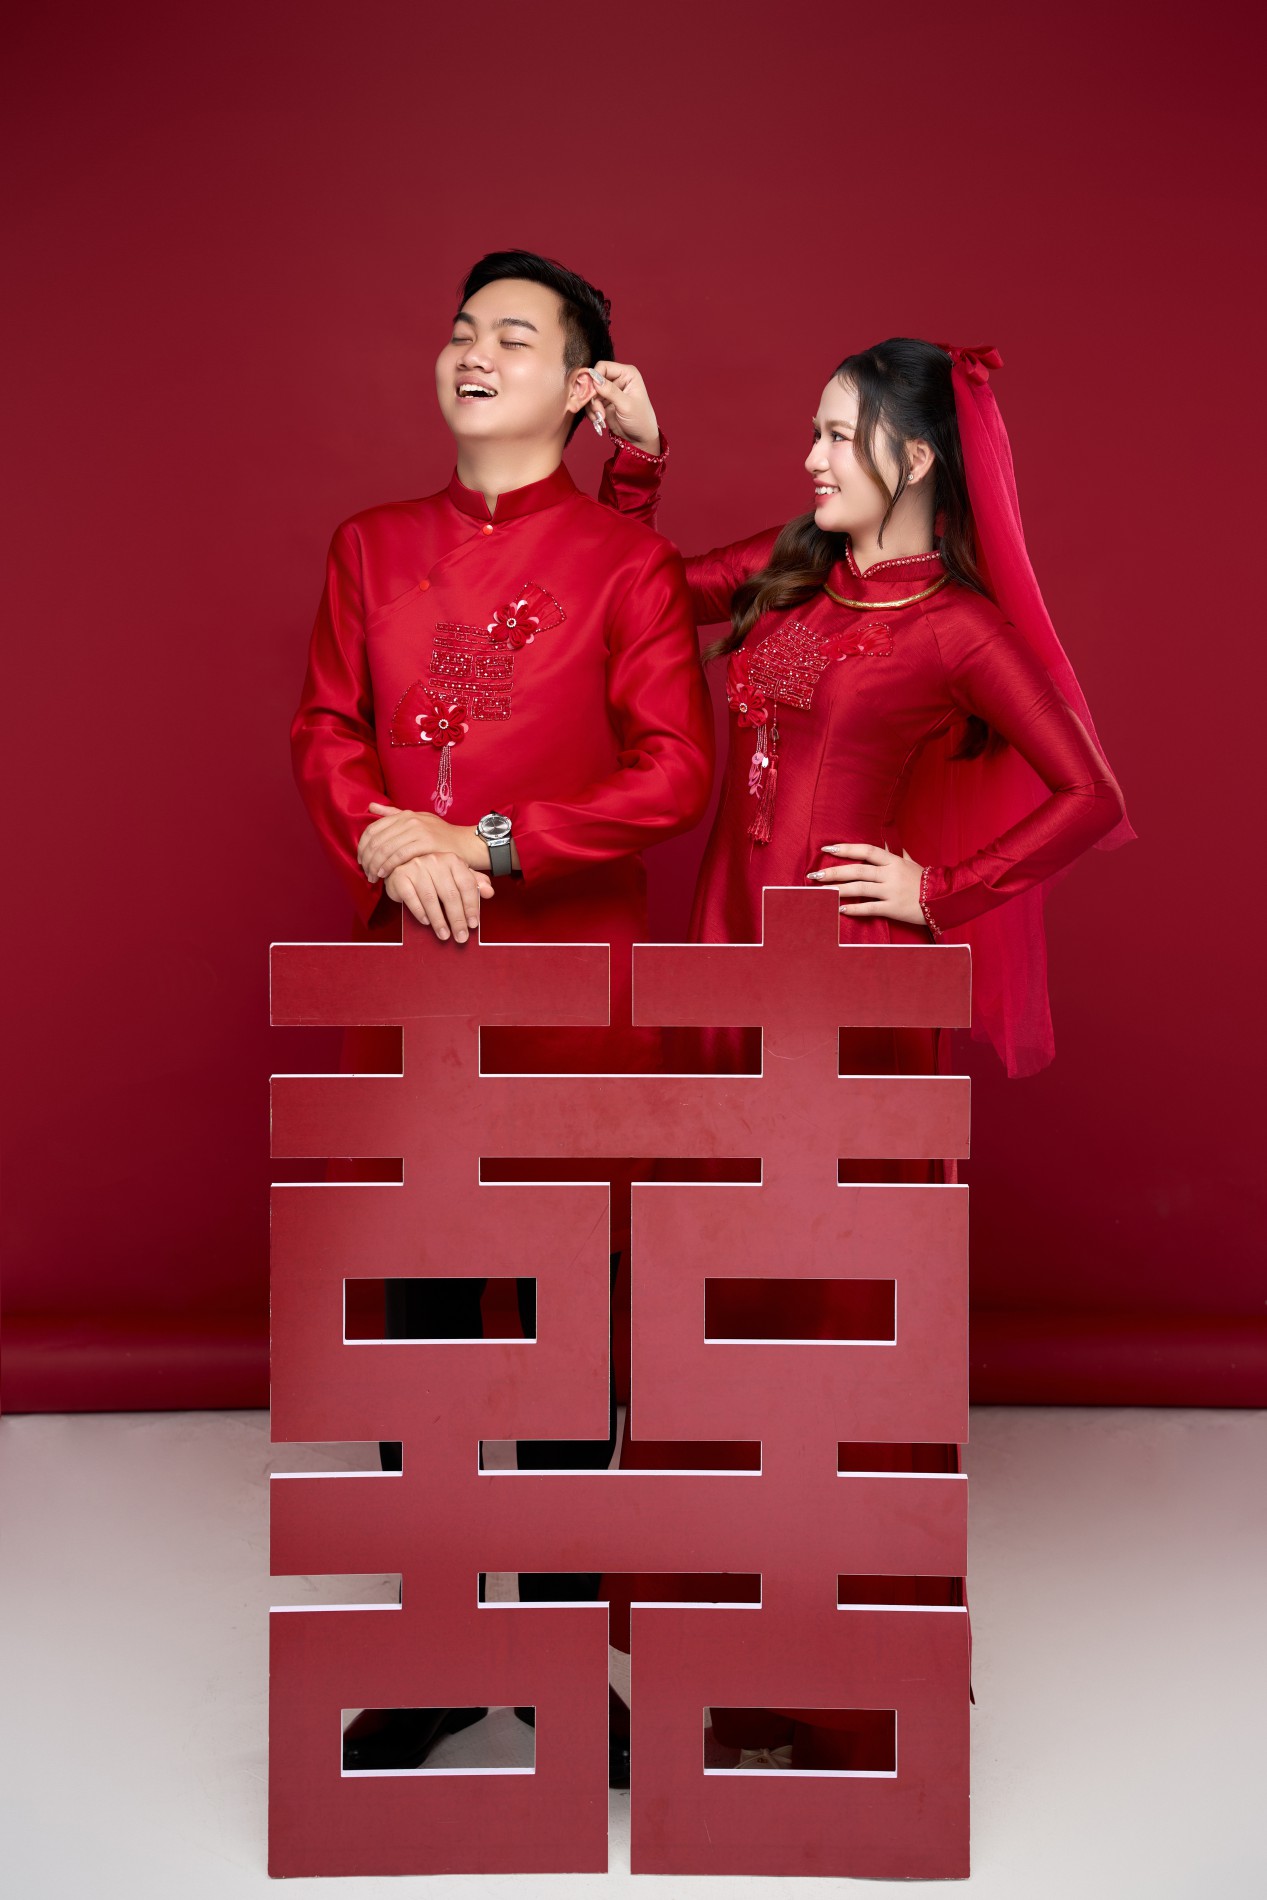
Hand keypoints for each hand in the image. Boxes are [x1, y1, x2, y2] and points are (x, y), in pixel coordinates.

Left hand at [359, 803, 454, 882]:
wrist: (465, 844)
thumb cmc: (440, 836)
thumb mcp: (417, 820)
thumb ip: (393, 814)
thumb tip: (371, 806)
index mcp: (404, 815)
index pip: (373, 829)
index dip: (363, 846)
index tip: (361, 860)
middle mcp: (409, 820)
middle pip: (377, 840)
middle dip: (368, 859)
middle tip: (366, 872)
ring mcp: (418, 830)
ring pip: (386, 848)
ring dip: (376, 865)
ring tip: (373, 877)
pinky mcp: (426, 843)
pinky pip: (399, 855)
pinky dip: (389, 866)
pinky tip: (385, 874)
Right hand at [383, 853, 492, 942]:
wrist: (402, 868)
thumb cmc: (432, 875)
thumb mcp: (455, 876)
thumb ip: (473, 883)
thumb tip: (490, 892)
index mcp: (452, 860)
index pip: (466, 885)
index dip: (472, 906)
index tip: (474, 924)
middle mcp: (435, 861)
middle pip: (450, 895)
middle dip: (457, 919)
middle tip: (461, 937)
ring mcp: (416, 867)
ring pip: (431, 899)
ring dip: (439, 921)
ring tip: (444, 935)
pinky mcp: (401, 877)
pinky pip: (412, 899)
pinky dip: (420, 913)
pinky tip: (426, 922)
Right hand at [586, 359, 659, 452]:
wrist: (640, 438)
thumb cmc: (641, 420)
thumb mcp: (626, 405)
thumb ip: (610, 391)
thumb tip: (594, 378)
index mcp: (627, 373)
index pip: (603, 367)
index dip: (594, 377)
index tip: (592, 393)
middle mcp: (618, 379)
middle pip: (594, 379)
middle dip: (593, 396)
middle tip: (597, 410)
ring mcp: (610, 390)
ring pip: (591, 392)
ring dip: (592, 406)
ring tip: (600, 417)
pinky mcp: (604, 402)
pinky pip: (591, 403)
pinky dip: (592, 412)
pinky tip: (599, 420)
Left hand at [808, 842, 924, 926]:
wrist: (944, 899)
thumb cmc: (926, 881)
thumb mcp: (911, 863)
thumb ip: (896, 854)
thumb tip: (885, 843)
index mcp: (894, 861)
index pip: (866, 850)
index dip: (846, 849)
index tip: (827, 848)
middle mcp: (891, 874)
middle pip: (858, 870)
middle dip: (834, 872)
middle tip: (814, 875)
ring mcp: (892, 891)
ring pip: (861, 888)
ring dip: (839, 889)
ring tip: (821, 891)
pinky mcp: (894, 908)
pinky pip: (871, 908)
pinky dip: (855, 909)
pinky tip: (840, 909)